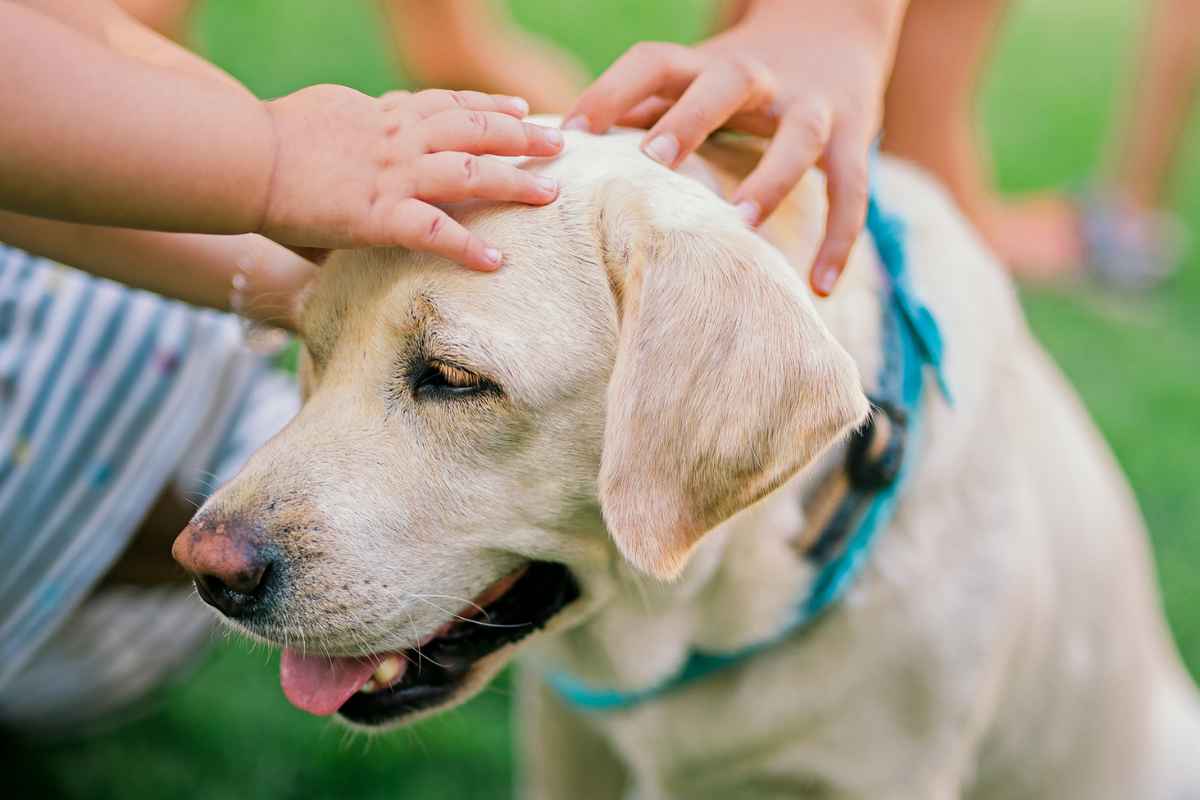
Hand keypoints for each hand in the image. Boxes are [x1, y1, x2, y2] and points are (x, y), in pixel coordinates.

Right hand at [260, 86, 564, 268]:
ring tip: (550, 193)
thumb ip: (349, 135)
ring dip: (516, 181)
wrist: (240, 157)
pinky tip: (496, 261)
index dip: (488, 107)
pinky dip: (470, 247)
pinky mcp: (379, 214)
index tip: (518, 110)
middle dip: (521, 135)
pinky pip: (438, 231)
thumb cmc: (264, 141)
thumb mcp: (318, 119)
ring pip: (472, 171)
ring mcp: (392, 175)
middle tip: (558, 144)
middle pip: (474, 128)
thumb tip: (355, 155)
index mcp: (381, 115)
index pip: (447, 104)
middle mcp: (396, 139)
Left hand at [565, 0, 905, 295]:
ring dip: (770, 180)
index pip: (652, 63)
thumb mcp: (692, 80)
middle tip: (653, 161)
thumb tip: (565, 152)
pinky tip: (821, 285)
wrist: (834, 27)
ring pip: (799, 137)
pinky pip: (853, 187)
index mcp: (706, 63)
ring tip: (741, 226)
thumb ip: (641, 110)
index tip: (571, 136)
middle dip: (690, 119)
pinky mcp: (855, 133)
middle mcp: (759, 75)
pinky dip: (841, 235)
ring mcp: (811, 104)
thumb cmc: (739, 75)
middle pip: (725, 82)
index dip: (609, 93)